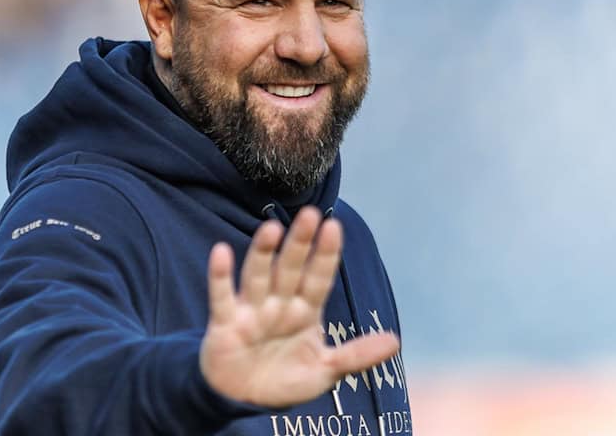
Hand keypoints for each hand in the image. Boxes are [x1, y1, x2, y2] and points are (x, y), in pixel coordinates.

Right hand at [199, 206, 399, 407]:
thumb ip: (357, 355)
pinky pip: (222, 297)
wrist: (244, 402)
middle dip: (300, 244)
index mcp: (305, 311)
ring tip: (271, 228)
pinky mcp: (226, 324)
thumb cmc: (286, 381)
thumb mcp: (326, 371)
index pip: (318, 278)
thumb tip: (395, 342)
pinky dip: (220, 276)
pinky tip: (222, 251)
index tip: (334, 227)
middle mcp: (279, 304)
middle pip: (291, 269)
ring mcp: (252, 311)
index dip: (326, 254)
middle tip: (310, 214)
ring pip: (259, 276)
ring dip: (263, 253)